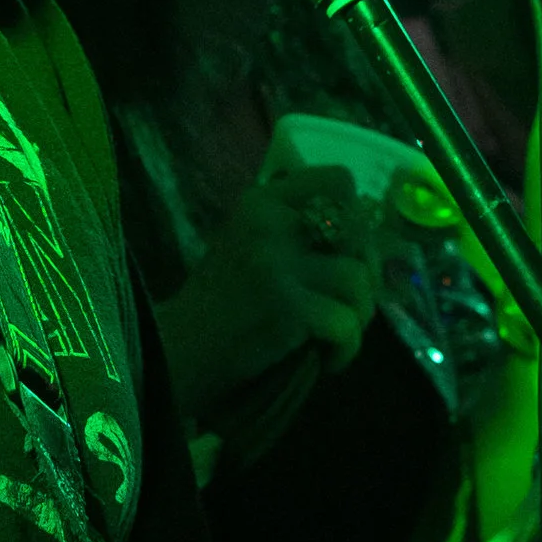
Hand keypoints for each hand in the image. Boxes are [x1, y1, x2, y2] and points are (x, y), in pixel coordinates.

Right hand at [154, 162, 377, 422]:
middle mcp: (269, 222)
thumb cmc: (214, 310)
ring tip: (335, 336)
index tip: (345, 252)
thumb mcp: (248, 248)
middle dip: (366, 269)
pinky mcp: (288, 307)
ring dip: (360, 315)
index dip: (356, 217)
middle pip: (357, 228)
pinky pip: (348, 322)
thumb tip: (363, 239)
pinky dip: (346, 349)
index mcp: (260, 202)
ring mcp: (277, 264)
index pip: (337, 181)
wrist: (175, 357)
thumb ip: (294, 233)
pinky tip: (325, 360)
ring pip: (358, 278)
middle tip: (348, 302)